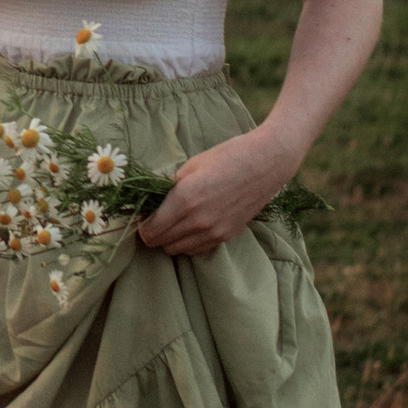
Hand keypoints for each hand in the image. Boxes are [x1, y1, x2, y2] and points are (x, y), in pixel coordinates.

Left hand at [134, 125, 293, 258]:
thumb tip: (152, 201)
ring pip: (176, 250)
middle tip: (155, 219)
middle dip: (153, 233)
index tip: (143, 215)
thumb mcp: (191, 166)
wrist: (266, 163)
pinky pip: (196, 250)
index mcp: (184, 199)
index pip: (150, 229)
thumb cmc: (227, 157)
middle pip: (160, 243)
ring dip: (170, 239)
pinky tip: (191, 226)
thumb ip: (169, 187)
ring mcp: (213, 232)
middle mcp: (197, 221)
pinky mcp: (226, 236)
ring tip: (173, 222)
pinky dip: (188, 242)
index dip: (141, 225)